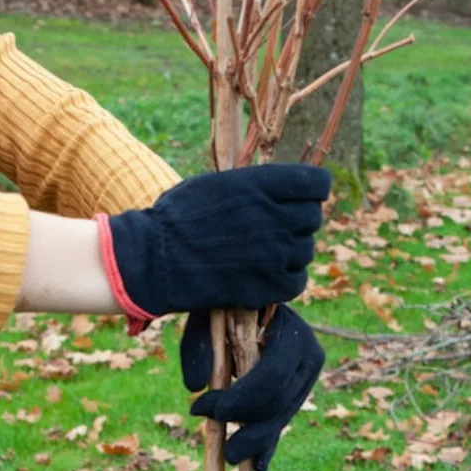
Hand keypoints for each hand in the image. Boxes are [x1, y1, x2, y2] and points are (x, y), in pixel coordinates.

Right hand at [105, 165, 331, 319]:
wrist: (153, 260)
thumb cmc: (177, 217)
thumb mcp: (215, 184)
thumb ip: (254, 185)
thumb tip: (285, 187)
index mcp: (259, 186)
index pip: (317, 183)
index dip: (314, 190)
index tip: (305, 196)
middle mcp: (272, 217)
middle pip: (313, 218)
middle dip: (300, 221)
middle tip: (278, 228)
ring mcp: (272, 255)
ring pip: (306, 251)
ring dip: (292, 252)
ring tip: (267, 253)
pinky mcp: (265, 286)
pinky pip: (297, 282)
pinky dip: (287, 279)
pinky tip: (269, 275)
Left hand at [179, 306, 324, 470]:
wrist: (245, 299)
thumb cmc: (224, 303)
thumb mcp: (206, 316)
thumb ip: (198, 347)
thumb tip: (195, 387)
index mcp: (290, 329)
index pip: (271, 377)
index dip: (240, 400)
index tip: (203, 410)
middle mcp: (309, 353)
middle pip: (280, 402)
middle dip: (250, 428)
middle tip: (223, 449)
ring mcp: (307, 374)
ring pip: (283, 415)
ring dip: (257, 440)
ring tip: (232, 457)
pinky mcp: (299, 388)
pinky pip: (283, 418)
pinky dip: (269, 441)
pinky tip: (259, 466)